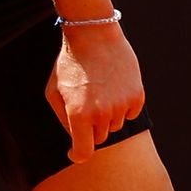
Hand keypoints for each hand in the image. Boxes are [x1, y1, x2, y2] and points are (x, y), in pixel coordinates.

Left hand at [45, 23, 145, 162]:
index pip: (84, 152)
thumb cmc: (69, 64)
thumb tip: (74, 136)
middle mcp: (102, 114)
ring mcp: (121, 105)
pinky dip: (123, 106)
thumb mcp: (53, 92)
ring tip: (100, 92)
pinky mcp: (137, 96)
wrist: (94, 35)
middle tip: (86, 105)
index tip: (74, 152)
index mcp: (79, 115)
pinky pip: (130, 113)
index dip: (77, 155)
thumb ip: (62, 118)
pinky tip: (114, 88)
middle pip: (100, 138)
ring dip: (107, 116)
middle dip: (91, 128)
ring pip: (115, 126)